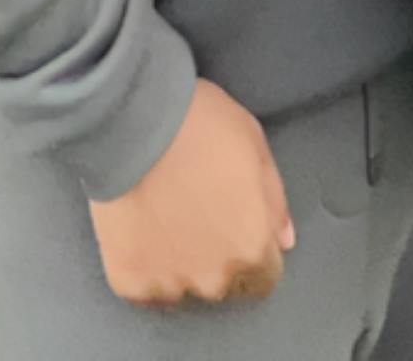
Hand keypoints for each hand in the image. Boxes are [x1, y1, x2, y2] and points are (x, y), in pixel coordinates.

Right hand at [87, 76, 294, 306]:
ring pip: (182, 290)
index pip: (264, 279)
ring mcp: (169, 285)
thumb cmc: (202, 127)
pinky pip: (143, 289)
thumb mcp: (256, 150)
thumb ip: (275, 203)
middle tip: (196, 219)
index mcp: (252, 248)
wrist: (132, 122)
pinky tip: (140, 234)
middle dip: (216, 262)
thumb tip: (283, 241)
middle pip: (223, 286)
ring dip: (179, 267)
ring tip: (164, 224)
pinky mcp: (128, 281)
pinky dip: (143, 268)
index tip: (233, 230)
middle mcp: (214, 278)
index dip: (251, 253)